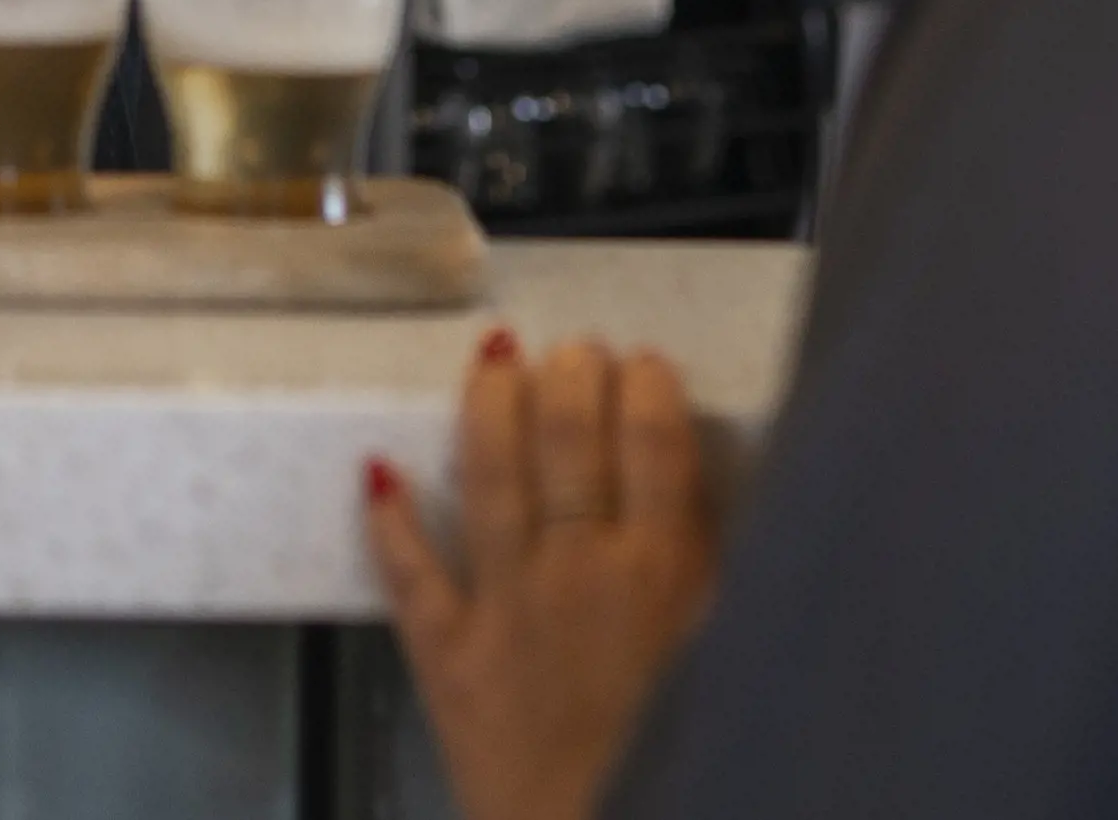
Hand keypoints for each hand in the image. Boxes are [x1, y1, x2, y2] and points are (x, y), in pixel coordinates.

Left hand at [365, 333, 723, 819]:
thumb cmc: (679, 768)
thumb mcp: (738, 662)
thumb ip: (726, 579)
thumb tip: (714, 505)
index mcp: (665, 573)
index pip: (654, 439)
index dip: (646, 384)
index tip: (645, 363)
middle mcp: (580, 572)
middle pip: (567, 436)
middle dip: (568, 374)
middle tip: (573, 350)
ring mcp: (506, 608)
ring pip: (489, 476)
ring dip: (488, 408)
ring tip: (492, 364)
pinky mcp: (448, 659)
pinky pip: (408, 576)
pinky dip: (388, 521)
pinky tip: (379, 475)